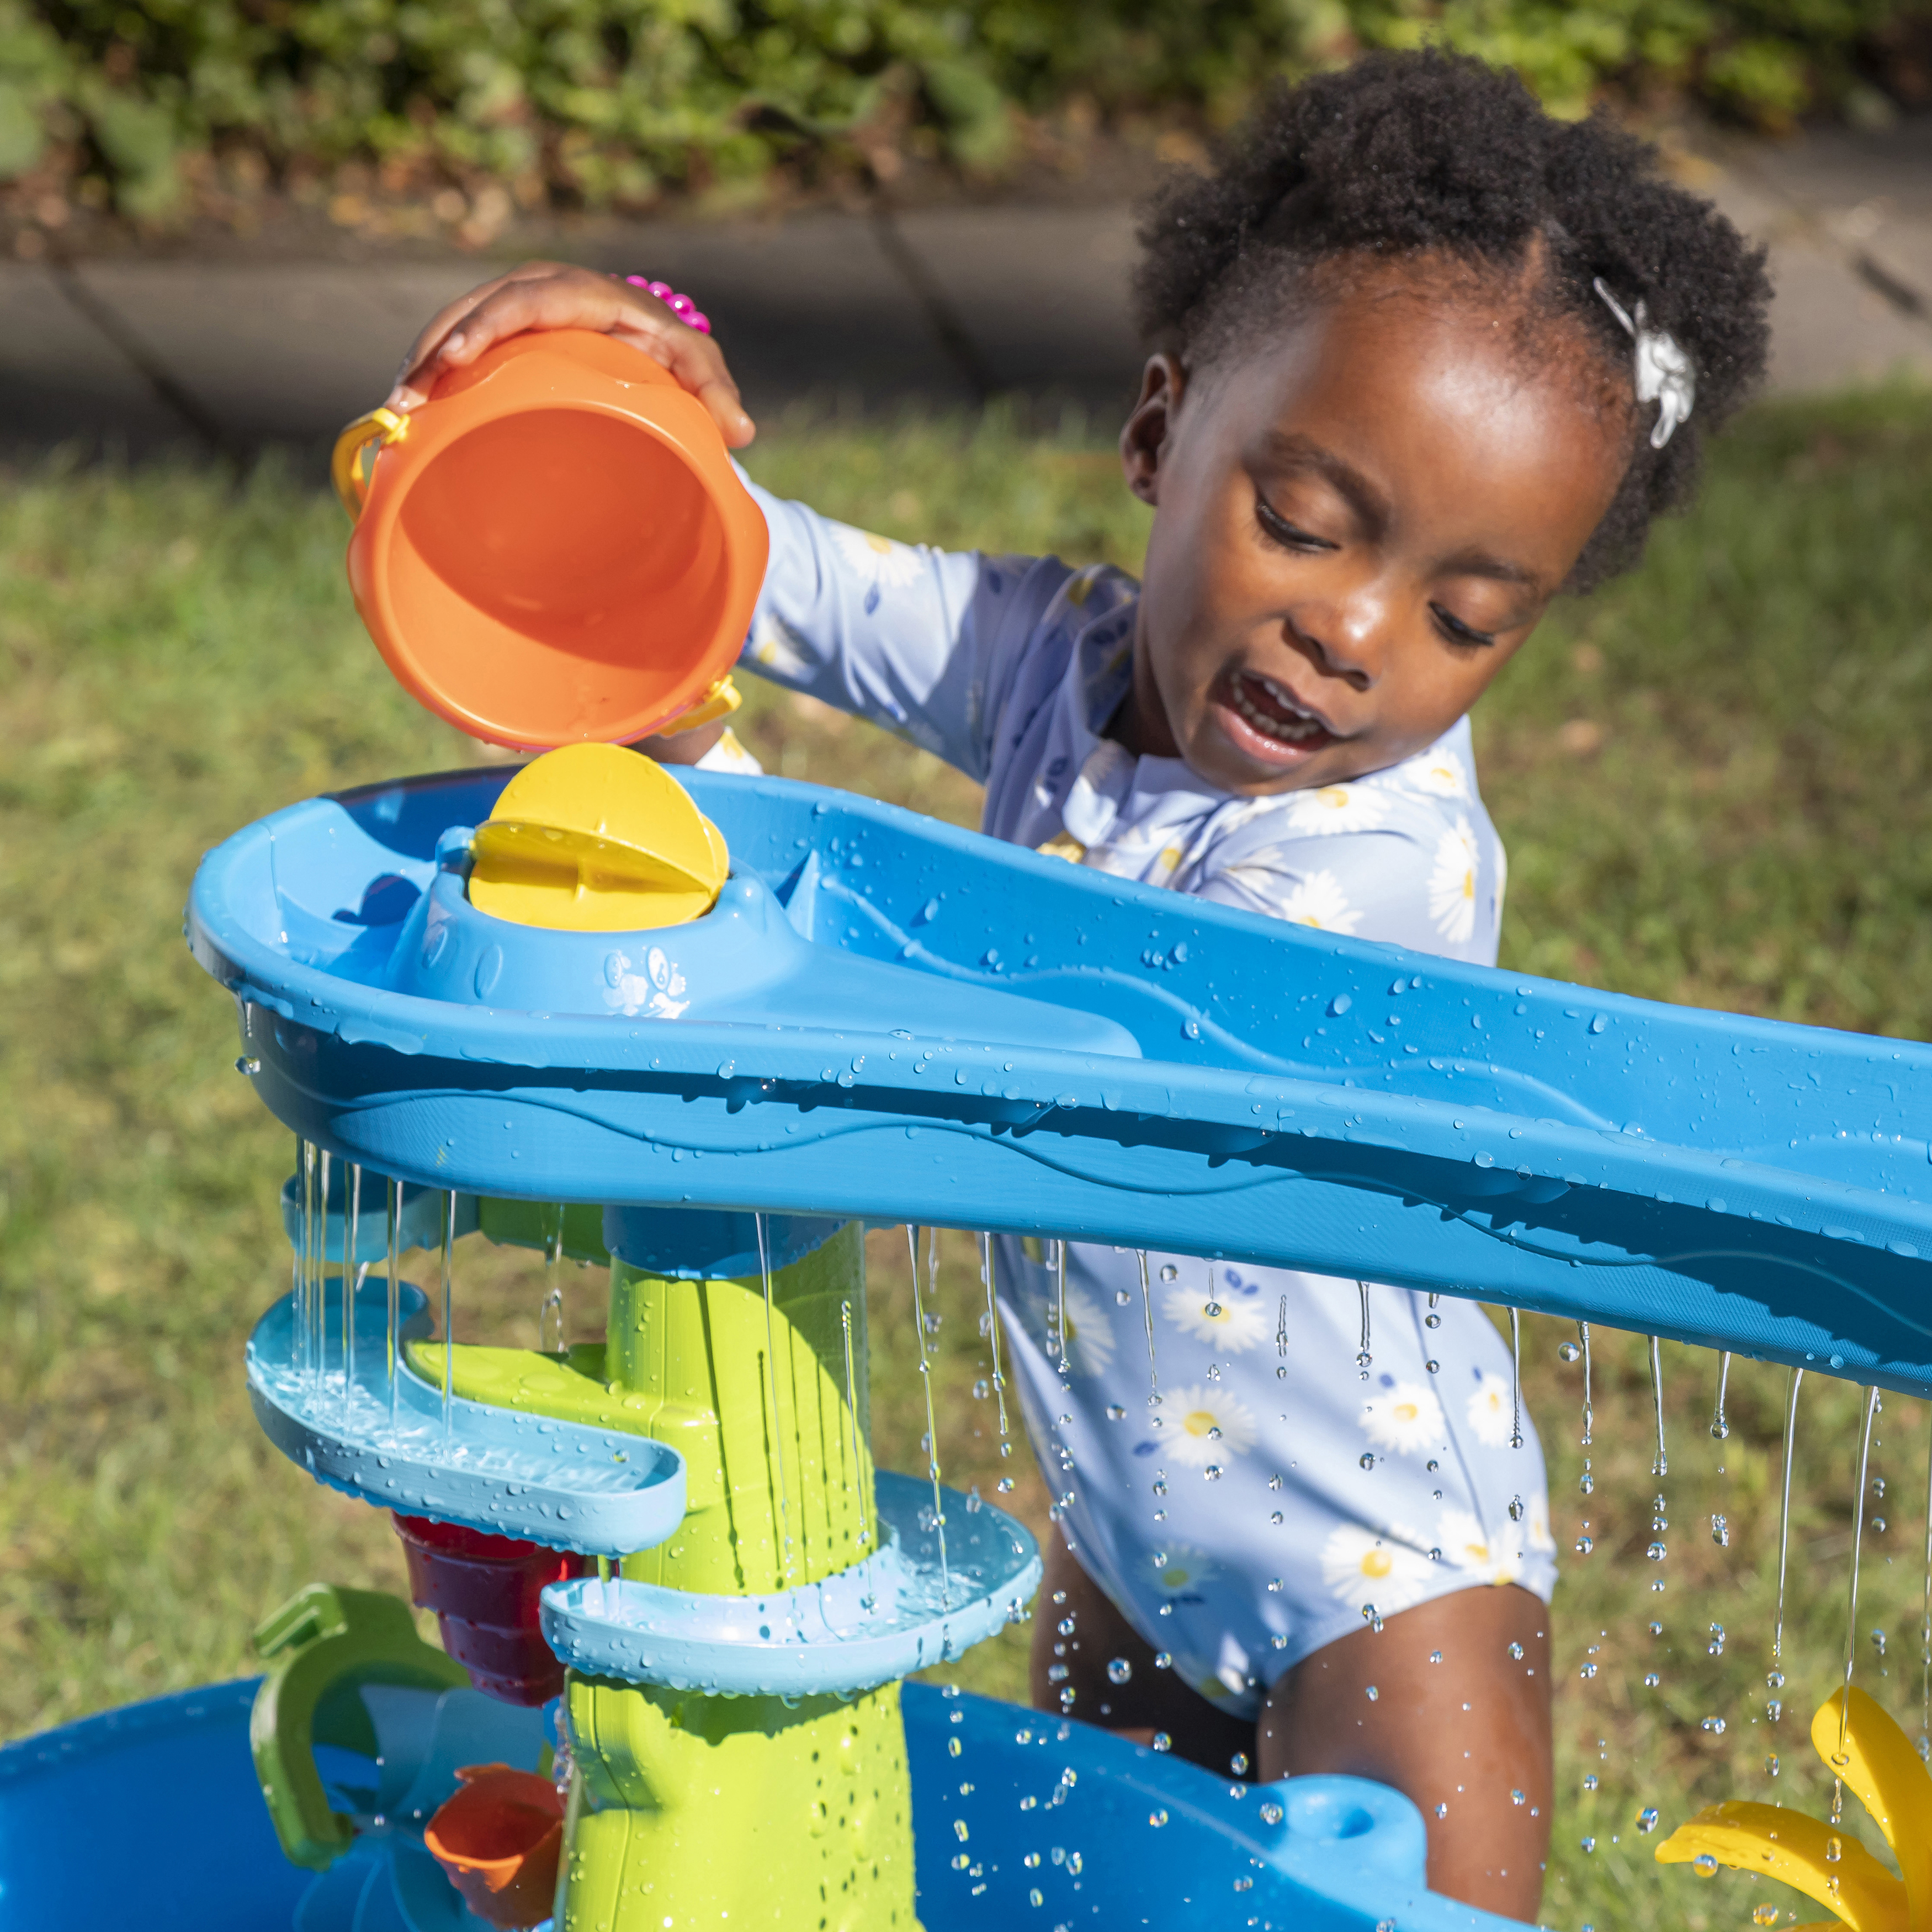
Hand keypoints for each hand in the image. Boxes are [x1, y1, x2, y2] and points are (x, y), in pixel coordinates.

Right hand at [385, 261, 754, 447]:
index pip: (523, 302)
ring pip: (453, 322)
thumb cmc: (673, 353)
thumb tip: (744, 432)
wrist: (648, 336)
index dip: (485, 326)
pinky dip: (430, 369)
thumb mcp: (697, 370)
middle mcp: (538, 287)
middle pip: (473, 310)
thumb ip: (716, 394)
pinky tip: (410, 408)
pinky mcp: (497, 325)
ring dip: (421, 362)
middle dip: (433, 350)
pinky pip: (455, 339)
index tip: (453, 358)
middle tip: (406, 400)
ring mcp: (511, 303)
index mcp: (582, 293)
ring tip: (396, 411)